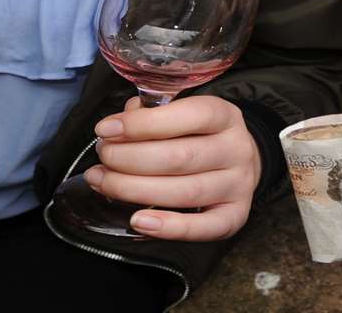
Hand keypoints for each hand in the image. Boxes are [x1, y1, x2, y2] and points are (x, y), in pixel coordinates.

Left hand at [86, 95, 261, 241]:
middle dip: (129, 158)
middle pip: (179, 157)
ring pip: (184, 192)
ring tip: (102, 182)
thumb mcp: (182, 112)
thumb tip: (117, 128)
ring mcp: (238, 185)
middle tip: (102, 157)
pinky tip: (137, 221)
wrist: (239, 162)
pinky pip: (202, 228)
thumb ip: (151, 114)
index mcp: (224, 115)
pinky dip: (168, 228)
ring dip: (134, 190)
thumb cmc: (199, 135)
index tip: (105, 130)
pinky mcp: (235, 216)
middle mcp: (236, 149)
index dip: (142, 124)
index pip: (188, 116)